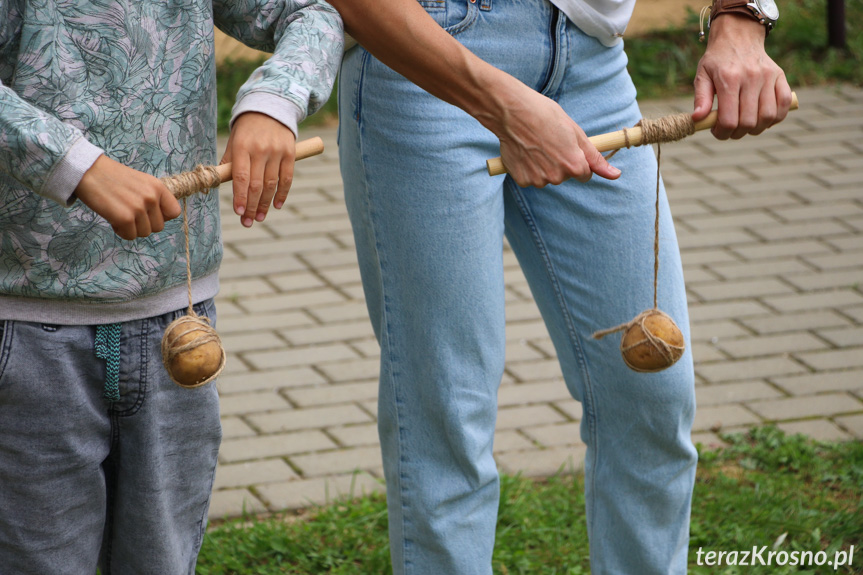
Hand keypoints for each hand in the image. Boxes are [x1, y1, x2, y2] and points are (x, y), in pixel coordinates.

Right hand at [75, 155, 180, 239]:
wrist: (87, 170)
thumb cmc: (112, 177)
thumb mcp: (141, 182)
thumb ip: (153, 197)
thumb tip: (159, 219)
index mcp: (158, 187)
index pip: (174, 212)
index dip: (162, 217)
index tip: (148, 214)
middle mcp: (151, 197)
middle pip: (158, 227)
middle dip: (143, 224)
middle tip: (129, 213)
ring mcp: (139, 208)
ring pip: (144, 233)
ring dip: (131, 228)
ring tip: (119, 213)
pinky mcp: (125, 218)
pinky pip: (130, 236)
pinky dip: (120, 231)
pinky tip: (113, 218)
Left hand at [221, 112, 295, 226]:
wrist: (270, 109)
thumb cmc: (247, 130)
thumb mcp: (234, 141)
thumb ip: (229, 162)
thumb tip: (220, 184)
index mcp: (242, 147)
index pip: (241, 177)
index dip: (240, 196)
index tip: (238, 212)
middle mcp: (260, 150)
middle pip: (256, 184)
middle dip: (251, 206)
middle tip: (247, 222)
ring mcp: (277, 152)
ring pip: (271, 184)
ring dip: (265, 204)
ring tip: (259, 217)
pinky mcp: (290, 153)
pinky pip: (287, 178)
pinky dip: (282, 194)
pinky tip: (277, 205)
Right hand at [481, 78, 620, 187]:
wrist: (513, 112)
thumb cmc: (546, 116)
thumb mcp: (576, 132)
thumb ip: (595, 157)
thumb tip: (616, 175)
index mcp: (574, 165)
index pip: (584, 174)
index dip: (578, 160)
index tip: (568, 148)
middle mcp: (557, 177)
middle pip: (565, 176)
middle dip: (560, 163)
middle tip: (549, 142)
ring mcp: (538, 180)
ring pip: (546, 178)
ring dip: (543, 166)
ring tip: (535, 145)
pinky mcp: (522, 180)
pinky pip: (530, 178)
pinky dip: (527, 168)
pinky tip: (524, 152)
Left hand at [693, 14, 791, 139]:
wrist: (738, 35)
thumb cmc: (717, 61)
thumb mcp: (702, 76)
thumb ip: (701, 98)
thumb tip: (697, 119)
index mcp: (729, 79)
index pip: (729, 119)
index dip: (722, 133)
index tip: (717, 132)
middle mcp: (751, 77)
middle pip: (748, 121)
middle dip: (737, 133)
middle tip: (730, 131)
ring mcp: (768, 76)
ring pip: (768, 116)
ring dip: (756, 129)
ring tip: (746, 127)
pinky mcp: (780, 75)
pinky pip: (784, 103)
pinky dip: (776, 117)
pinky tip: (764, 119)